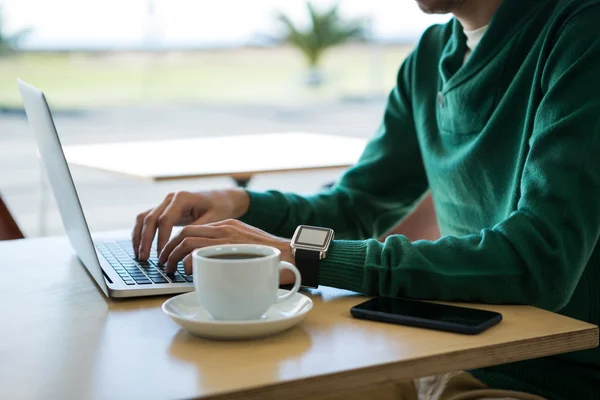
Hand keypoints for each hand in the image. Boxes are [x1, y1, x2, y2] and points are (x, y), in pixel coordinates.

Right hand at [132, 189, 249, 259]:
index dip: (161, 239)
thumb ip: (198, 230)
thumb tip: (184, 246)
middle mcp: (170, 198)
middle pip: (150, 218)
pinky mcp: (164, 209)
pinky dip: (141, 233)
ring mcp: (165, 203)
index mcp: (182, 198)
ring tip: (139, 256)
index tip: (161, 254)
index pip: (165, 219)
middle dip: (145, 240)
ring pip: (144, 218)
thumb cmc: (220, 207)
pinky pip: (147, 219)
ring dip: (139, 237)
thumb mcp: (214, 219)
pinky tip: (141, 248)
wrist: (222, 197)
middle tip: (144, 258)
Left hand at [159, 219, 296, 284]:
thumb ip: (229, 254)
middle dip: (169, 248)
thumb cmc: (274, 259)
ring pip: (187, 240)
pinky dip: (188, 262)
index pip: (193, 229)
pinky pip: (200, 251)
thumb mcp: (248, 251)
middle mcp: (225, 228)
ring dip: (173, 256)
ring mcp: (227, 236)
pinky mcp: (231, 246)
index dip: (176, 242)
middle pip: (185, 233)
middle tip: (164, 263)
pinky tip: (188, 272)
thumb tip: (212, 271)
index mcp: (228, 226)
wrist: (295, 255)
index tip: (171, 255)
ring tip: (169, 269)